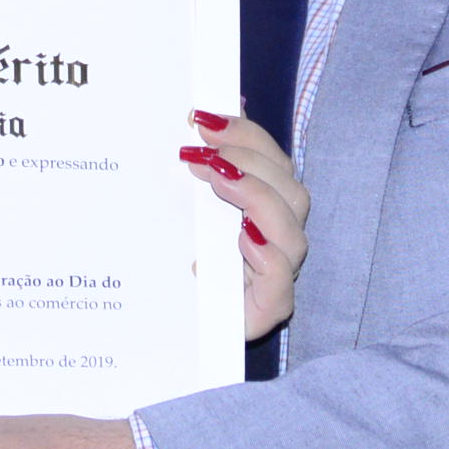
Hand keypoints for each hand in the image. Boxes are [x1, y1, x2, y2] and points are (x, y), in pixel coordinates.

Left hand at [181, 109, 309, 338]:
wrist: (156, 334)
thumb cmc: (172, 270)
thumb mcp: (177, 211)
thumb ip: (199, 168)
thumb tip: (204, 114)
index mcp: (261, 211)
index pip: (273, 164)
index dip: (247, 135)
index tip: (202, 119)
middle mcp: (276, 241)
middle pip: (290, 191)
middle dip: (249, 160)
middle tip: (203, 151)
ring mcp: (276, 278)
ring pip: (292, 231)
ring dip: (256, 196)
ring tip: (217, 179)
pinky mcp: (266, 313)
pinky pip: (280, 283)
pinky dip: (267, 256)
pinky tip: (244, 238)